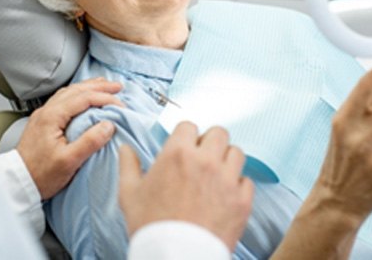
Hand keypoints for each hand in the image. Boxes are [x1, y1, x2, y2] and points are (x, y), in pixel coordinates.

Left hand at [17, 77, 122, 199]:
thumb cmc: (41, 176)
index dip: (104, 98)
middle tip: (117, 87)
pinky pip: (64, 99)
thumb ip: (90, 142)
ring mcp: (43, 115)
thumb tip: (108, 125)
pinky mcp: (43, 121)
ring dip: (88, 87)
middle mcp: (46, 111)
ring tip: (104, 86)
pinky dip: (78, 94)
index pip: (84, 98)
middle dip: (99, 86)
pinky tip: (84, 97)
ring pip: (69, 92)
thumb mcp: (69, 162)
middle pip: (76, 90)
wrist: (16, 184)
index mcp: (52, 116)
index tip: (120, 104)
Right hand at [119, 121, 253, 251]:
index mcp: (178, 153)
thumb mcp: (129, 193)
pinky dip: (238, 186)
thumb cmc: (151, 226)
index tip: (184, 147)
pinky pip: (247, 181)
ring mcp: (226, 179)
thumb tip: (125, 148)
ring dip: (227, 160)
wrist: (174, 258)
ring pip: (236, 153)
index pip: (189, 125)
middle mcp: (205, 160)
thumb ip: (128, 165)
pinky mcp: (241, 200)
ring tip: (217, 175)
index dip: (186, 136)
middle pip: (219, 133)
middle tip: (203, 158)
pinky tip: (226, 195)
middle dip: (210, 142)